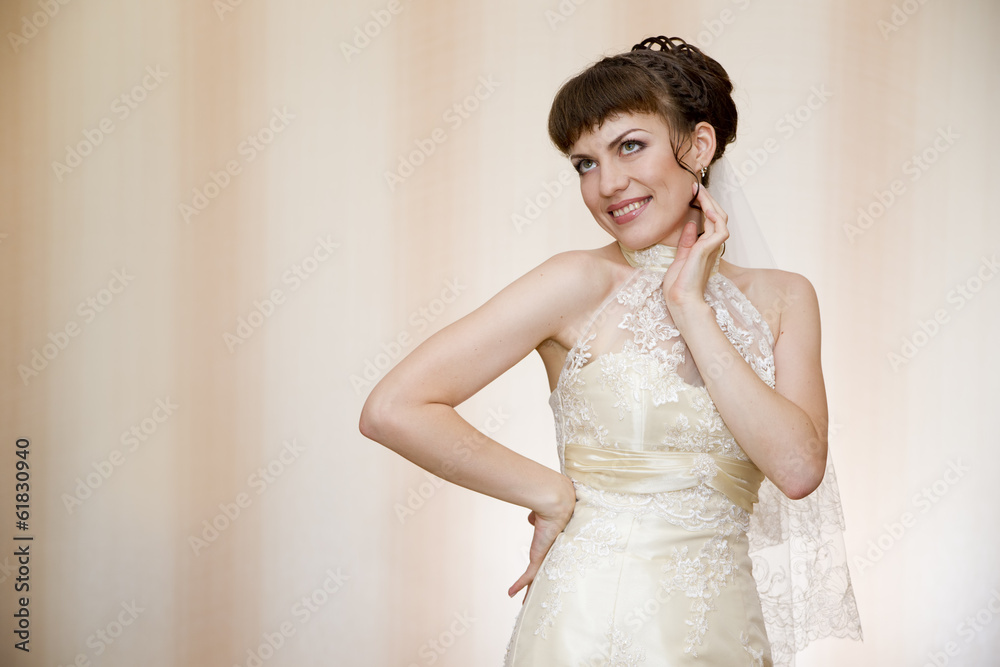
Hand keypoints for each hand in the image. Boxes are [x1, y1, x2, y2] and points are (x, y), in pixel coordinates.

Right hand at [507, 479, 575, 602]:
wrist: (557, 505)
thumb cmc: (552, 506)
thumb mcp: (540, 515)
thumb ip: (536, 519)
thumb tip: (534, 518)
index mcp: (553, 544)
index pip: (548, 560)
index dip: (545, 568)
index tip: (542, 577)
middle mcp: (551, 553)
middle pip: (546, 575)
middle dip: (541, 587)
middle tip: (538, 598)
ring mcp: (546, 557)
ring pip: (538, 580)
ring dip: (531, 593)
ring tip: (525, 606)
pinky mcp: (539, 558)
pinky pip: (528, 577)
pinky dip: (519, 585)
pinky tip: (511, 594)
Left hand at [660, 181, 728, 316]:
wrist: (680, 300)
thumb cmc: (679, 284)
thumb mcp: (681, 257)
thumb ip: (687, 241)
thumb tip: (691, 224)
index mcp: (705, 247)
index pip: (710, 220)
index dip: (704, 205)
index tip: (693, 193)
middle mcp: (712, 246)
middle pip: (717, 216)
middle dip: (708, 199)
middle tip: (696, 187)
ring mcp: (712, 248)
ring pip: (720, 219)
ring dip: (711, 203)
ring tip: (700, 192)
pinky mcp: (709, 251)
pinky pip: (720, 230)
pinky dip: (715, 218)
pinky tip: (706, 209)